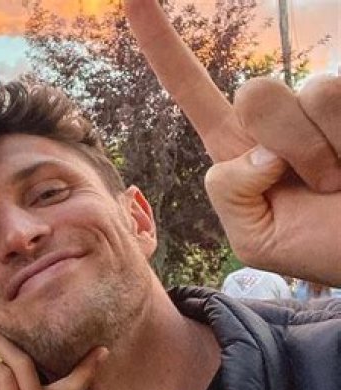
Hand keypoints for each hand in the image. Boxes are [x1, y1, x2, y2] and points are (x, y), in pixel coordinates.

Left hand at [124, 1, 340, 285]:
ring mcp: (321, 105)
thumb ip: (230, 195)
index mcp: (239, 149)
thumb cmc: (319, 249)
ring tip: (340, 182)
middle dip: (284, 146)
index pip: (191, 89)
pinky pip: (335, 96)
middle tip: (313, 187)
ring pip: (308, 92)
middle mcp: (277, 118)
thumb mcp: (256, 238)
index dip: (162, 46)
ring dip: (323, 152)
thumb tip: (258, 150)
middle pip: (254, 91)